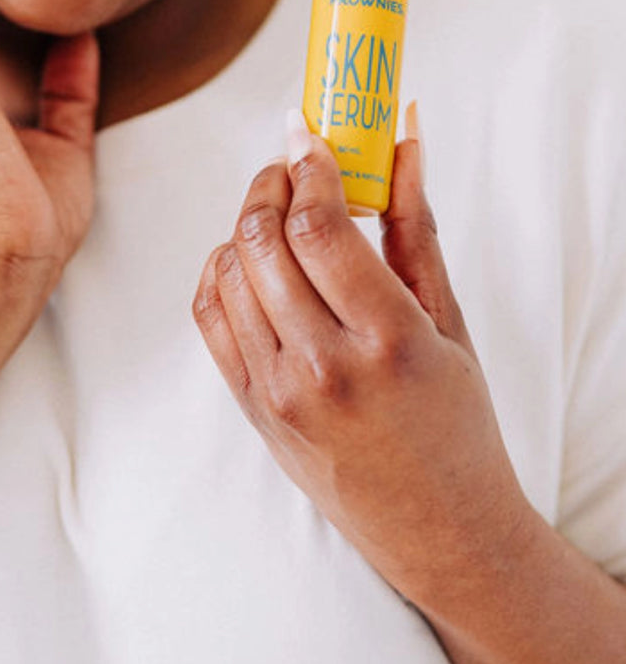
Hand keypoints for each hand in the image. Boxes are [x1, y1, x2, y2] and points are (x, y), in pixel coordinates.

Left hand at [192, 109, 532, 603]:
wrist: (438, 528)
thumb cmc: (455, 420)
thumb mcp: (447, 320)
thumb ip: (415, 225)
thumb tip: (404, 138)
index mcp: (388, 340)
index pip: (319, 228)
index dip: (307, 168)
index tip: (308, 135)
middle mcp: (324, 366)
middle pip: (262, 241)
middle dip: (268, 184)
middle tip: (288, 164)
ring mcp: (277, 390)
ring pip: (228, 271)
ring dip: (245, 223)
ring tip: (276, 210)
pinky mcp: (249, 406)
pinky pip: (208, 314)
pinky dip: (219, 269)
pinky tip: (248, 256)